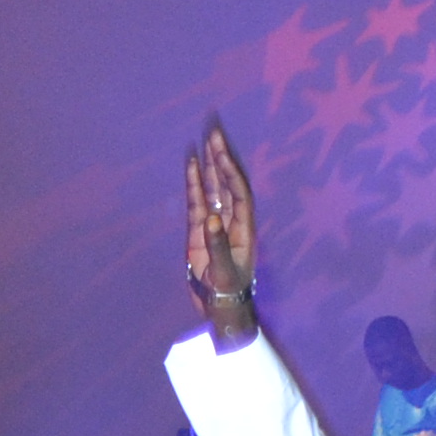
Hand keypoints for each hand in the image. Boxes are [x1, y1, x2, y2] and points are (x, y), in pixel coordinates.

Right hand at [183, 119, 258, 337]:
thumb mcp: (224, 271)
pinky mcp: (198, 229)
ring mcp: (215, 222)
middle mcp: (231, 219)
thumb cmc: (228, 291)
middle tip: (214, 130)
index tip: (220, 150)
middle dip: (221, 157)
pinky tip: (191, 165)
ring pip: (212, 188)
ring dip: (208, 165)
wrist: (218, 305)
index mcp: (244, 227)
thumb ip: (217, 245)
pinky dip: (194, 183)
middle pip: (227, 182)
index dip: (230, 170)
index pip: (238, 191)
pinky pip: (197, 201)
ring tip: (204, 140)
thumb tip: (211, 220)